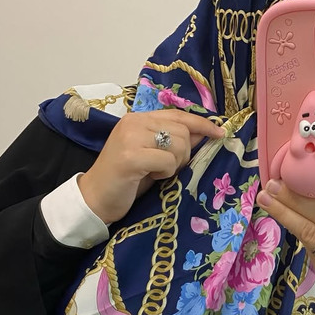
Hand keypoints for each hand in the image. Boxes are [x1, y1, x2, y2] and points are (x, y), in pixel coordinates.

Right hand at [78, 109, 223, 225]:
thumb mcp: (153, 156)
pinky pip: (167, 161)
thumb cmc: (125, 180)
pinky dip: (165, 173)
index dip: (201, 123)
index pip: (178, 114)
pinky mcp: (130, 156)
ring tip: (156, 172)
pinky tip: (149, 177)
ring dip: (174, 164)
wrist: (94, 199)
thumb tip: (205, 132)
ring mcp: (131, 137)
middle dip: (184, 153)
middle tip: (168, 168)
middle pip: (182, 131)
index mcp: (138, 118)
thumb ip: (174, 141)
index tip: (219, 132)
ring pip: (177, 145)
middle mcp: (134, 122)